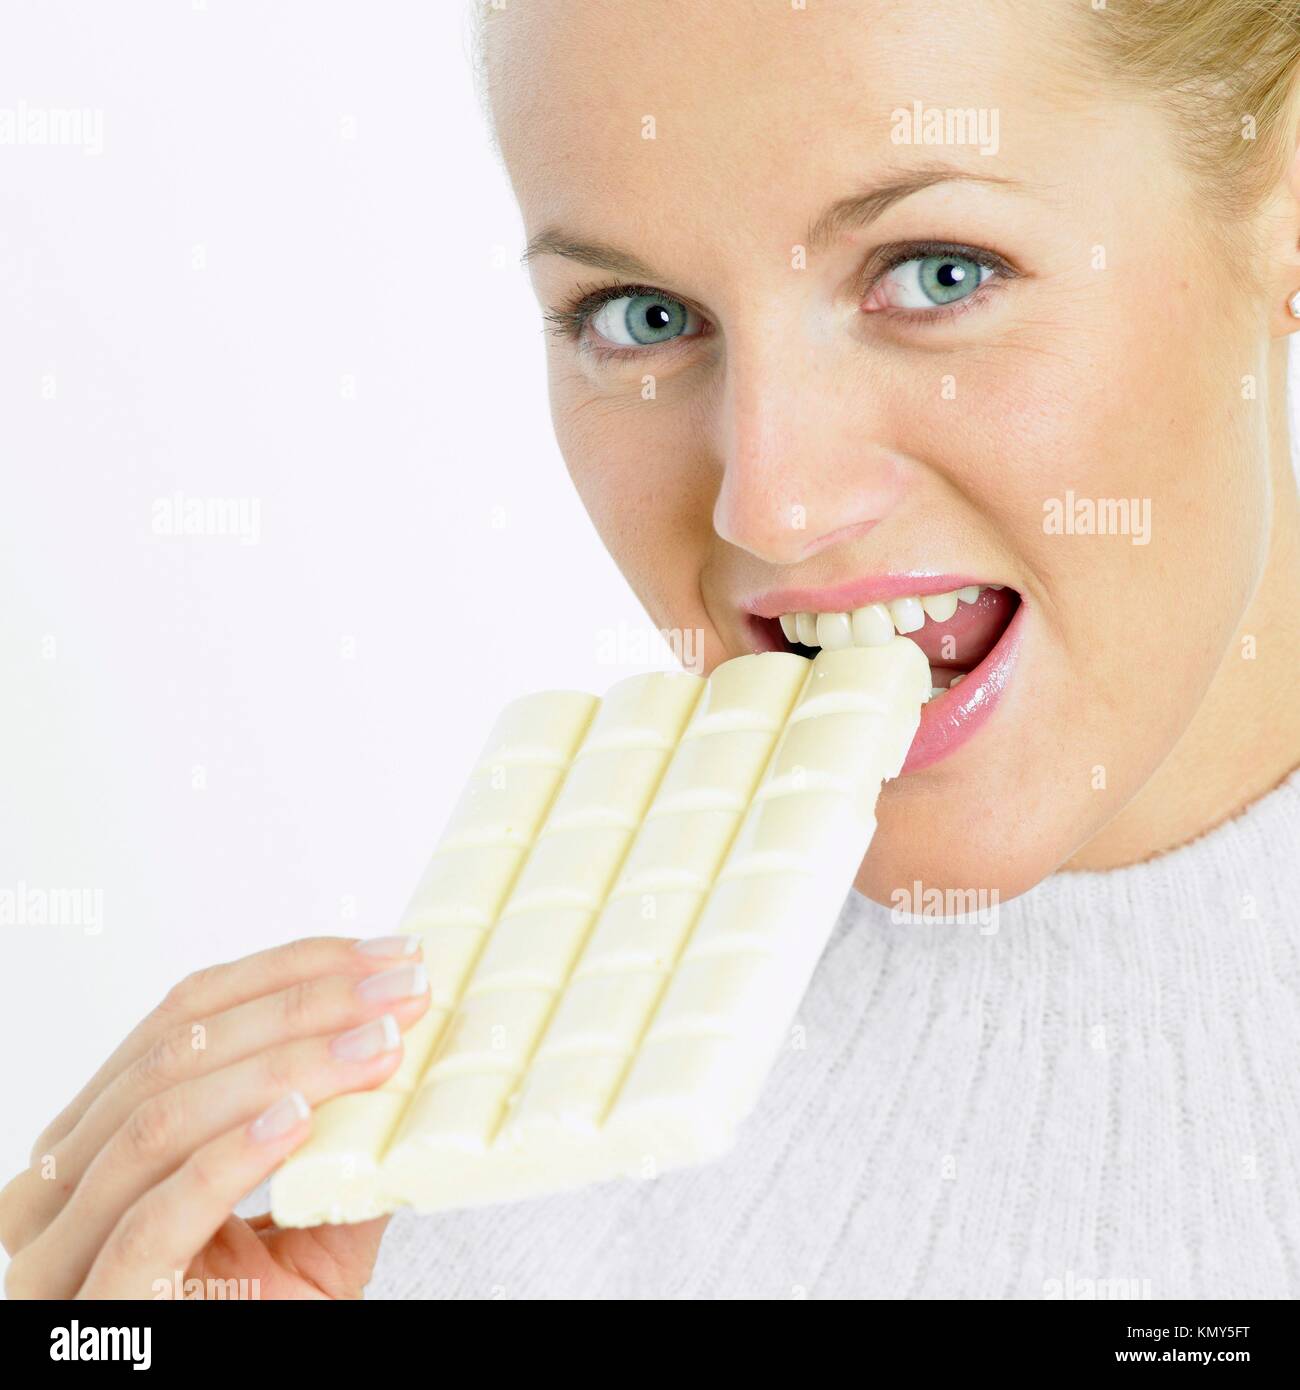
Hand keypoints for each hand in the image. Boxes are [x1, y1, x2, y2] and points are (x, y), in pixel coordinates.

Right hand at [0, 934, 429, 1298]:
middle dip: (302, 1006)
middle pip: (176, 1050)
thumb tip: (411, 1043)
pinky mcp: (100, 1308)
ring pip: (162, 1117)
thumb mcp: (311, 1216)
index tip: (384, 958)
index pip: (184, 1013)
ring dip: (287, 1065)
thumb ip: (344, 1139)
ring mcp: (65, 1251)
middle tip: (400, 994)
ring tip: (376, 1048)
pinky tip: (299, 1119)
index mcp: (100, 1138)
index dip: (290, 971)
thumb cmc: (256, 1319)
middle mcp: (60, 1186)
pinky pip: (153, 1217)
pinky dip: (228, 1156)